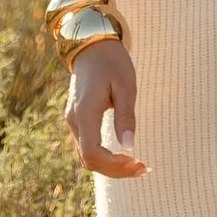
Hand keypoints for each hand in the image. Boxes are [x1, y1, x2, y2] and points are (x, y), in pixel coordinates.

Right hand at [65, 43, 145, 176]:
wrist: (91, 46)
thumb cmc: (112, 62)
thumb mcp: (126, 85)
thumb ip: (126, 116)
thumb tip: (130, 147)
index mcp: (85, 112)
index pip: (92, 153)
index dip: (113, 165)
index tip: (137, 161)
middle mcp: (74, 120)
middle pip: (89, 161)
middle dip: (116, 171)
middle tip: (144, 168)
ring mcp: (73, 121)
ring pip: (87, 158)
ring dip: (111, 167)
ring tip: (138, 165)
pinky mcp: (77, 121)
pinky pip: (88, 148)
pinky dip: (105, 158)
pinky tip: (124, 156)